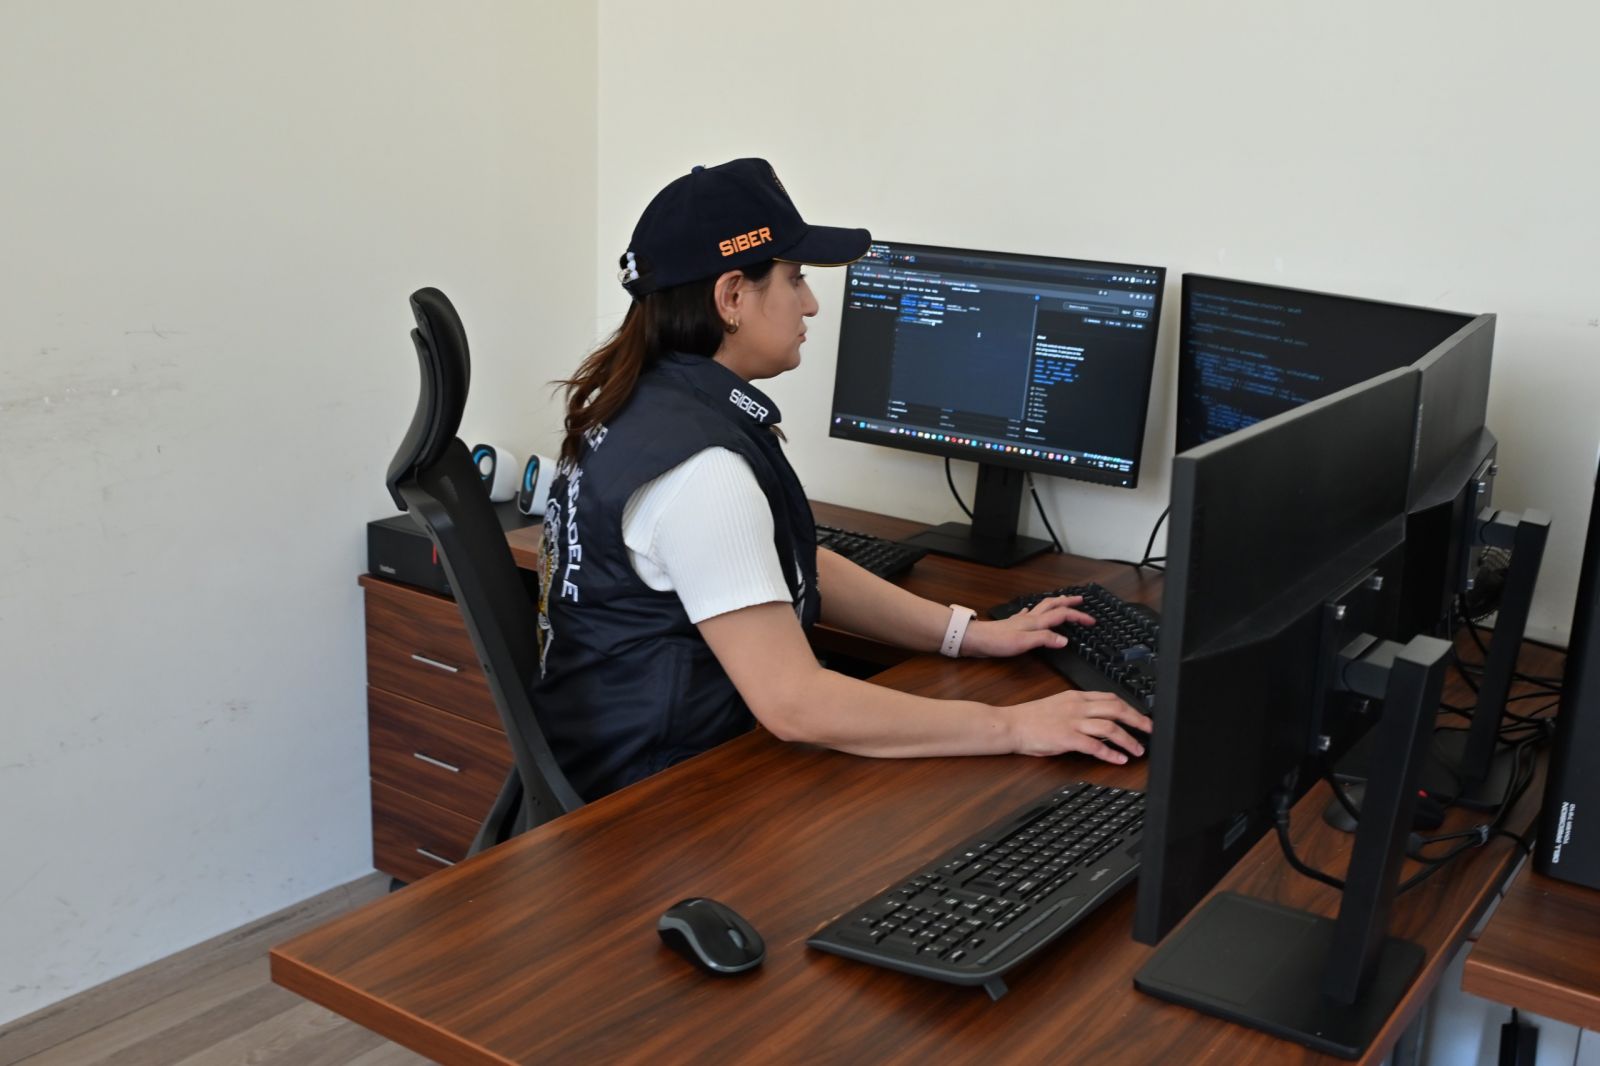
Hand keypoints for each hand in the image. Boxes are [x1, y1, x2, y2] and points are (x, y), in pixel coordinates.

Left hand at [959, 595, 1095, 657]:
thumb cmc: (997, 642)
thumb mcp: (1023, 643)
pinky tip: (1030, 612)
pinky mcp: (1012, 624)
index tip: (1091, 621)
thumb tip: (1065, 639)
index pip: (1062, 615)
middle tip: (1081, 600)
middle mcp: (1030, 618)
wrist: (975, 639)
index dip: (1078, 616)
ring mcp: (1021, 619)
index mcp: (1035, 622)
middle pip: (1053, 604)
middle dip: (1068, 601)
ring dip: (1055, 603)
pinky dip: (1034, 611)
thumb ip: (1045, 639)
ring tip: (1063, 601)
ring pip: (1042, 607)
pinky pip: (1027, 614)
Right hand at [1005, 690, 1152, 763]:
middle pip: (1116, 709)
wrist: (1010, 725)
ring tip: (1139, 750)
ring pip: (1110, 727)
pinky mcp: (1067, 738)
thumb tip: (1097, 719)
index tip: (1140, 716)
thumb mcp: (1057, 705)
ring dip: (1129, 739)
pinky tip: (1119, 759)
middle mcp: (1077, 707)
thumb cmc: (1030, 718)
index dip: (1129, 707)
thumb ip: (1078, 709)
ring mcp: (1073, 722)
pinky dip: (1111, 753)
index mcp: (1075, 697)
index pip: (1110, 697)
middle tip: (1150, 730)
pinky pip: (1095, 745)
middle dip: (1138, 720)